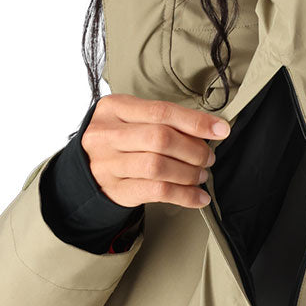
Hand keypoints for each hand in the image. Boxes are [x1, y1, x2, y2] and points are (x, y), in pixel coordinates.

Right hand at [80, 93, 230, 208]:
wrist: (84, 170)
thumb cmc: (117, 141)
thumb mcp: (131, 120)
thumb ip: (162, 121)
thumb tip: (208, 130)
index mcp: (114, 108)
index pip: (161, 112)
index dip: (195, 121)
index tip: (221, 129)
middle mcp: (107, 134)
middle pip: (161, 139)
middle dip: (193, 150)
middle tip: (207, 157)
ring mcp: (108, 164)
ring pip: (158, 167)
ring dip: (189, 173)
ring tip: (201, 175)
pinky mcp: (116, 190)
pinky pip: (157, 192)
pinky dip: (185, 195)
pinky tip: (199, 197)